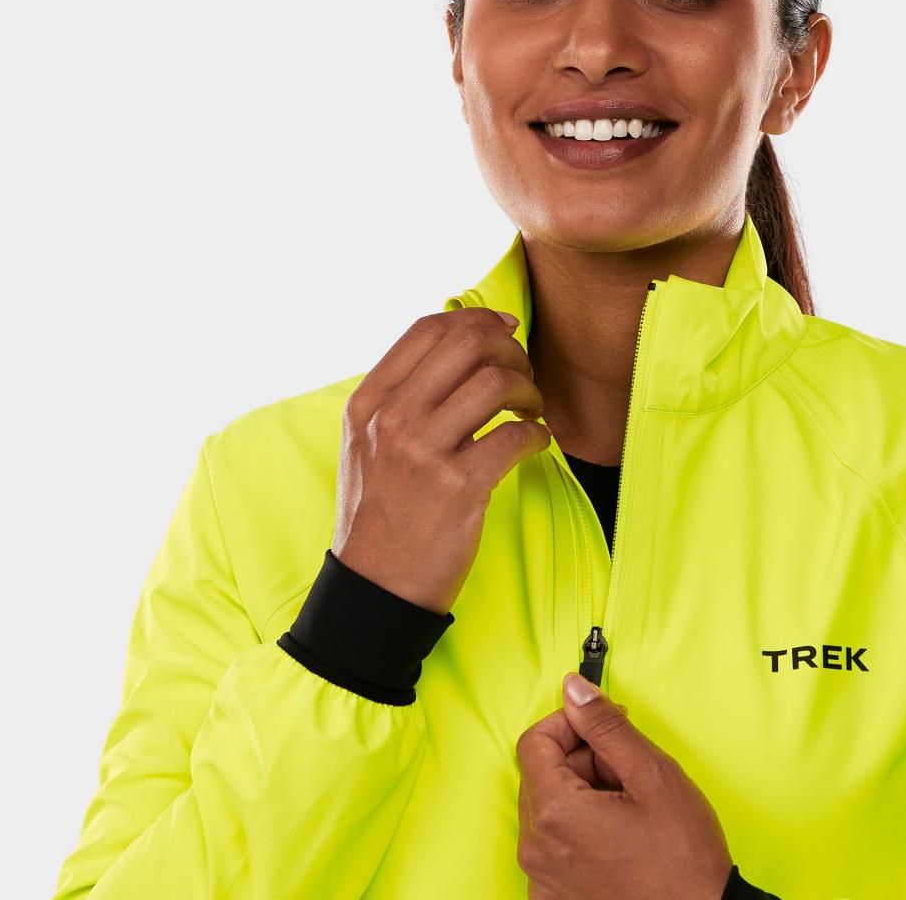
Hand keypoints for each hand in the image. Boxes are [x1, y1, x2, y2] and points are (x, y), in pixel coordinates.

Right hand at [333, 307, 548, 613]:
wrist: (375, 587)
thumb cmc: (380, 513)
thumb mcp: (366, 445)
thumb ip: (399, 397)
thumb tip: (454, 347)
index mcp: (369, 403)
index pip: (428, 329)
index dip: (477, 318)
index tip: (505, 328)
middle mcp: (393, 419)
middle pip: (468, 343)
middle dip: (511, 350)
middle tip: (524, 375)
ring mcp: (424, 452)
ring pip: (497, 382)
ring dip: (530, 390)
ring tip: (531, 411)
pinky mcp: (459, 487)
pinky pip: (517, 436)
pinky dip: (539, 434)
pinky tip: (536, 444)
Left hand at [516, 673, 733, 899]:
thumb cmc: (684, 860)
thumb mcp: (652, 774)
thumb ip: (606, 727)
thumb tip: (574, 691)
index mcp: (554, 813)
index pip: (534, 742)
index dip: (569, 724)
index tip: (601, 725)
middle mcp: (537, 849)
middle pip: (542, 776)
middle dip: (581, 759)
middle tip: (627, 769)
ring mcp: (543, 878)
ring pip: (549, 809)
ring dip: (583, 794)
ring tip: (629, 806)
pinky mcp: (554, 896)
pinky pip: (554, 845)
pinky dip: (580, 829)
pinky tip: (619, 837)